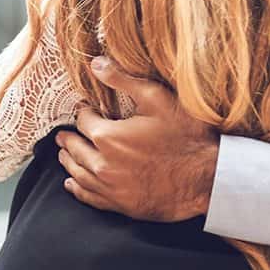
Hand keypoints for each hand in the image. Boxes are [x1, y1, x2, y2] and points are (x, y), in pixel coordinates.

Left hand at [54, 56, 219, 221]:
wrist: (206, 178)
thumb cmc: (186, 136)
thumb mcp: (157, 99)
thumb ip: (123, 80)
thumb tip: (96, 64)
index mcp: (108, 136)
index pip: (83, 120)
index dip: (84, 111)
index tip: (86, 108)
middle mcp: (102, 164)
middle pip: (74, 148)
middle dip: (69, 138)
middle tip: (63, 134)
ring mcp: (109, 187)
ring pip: (77, 172)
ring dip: (69, 160)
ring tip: (64, 153)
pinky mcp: (119, 205)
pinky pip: (88, 196)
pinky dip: (76, 187)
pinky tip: (72, 183)